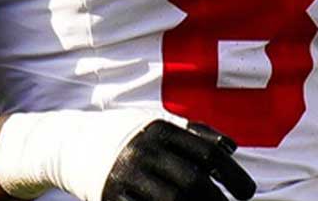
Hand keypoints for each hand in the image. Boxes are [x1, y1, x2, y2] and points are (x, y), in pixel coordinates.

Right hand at [101, 121, 255, 200]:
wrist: (70, 144)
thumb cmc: (125, 134)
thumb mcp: (156, 124)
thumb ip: (194, 132)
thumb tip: (231, 148)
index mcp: (159, 129)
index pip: (205, 153)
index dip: (232, 174)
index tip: (247, 193)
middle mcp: (143, 150)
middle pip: (191, 181)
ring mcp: (125, 175)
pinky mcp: (110, 197)